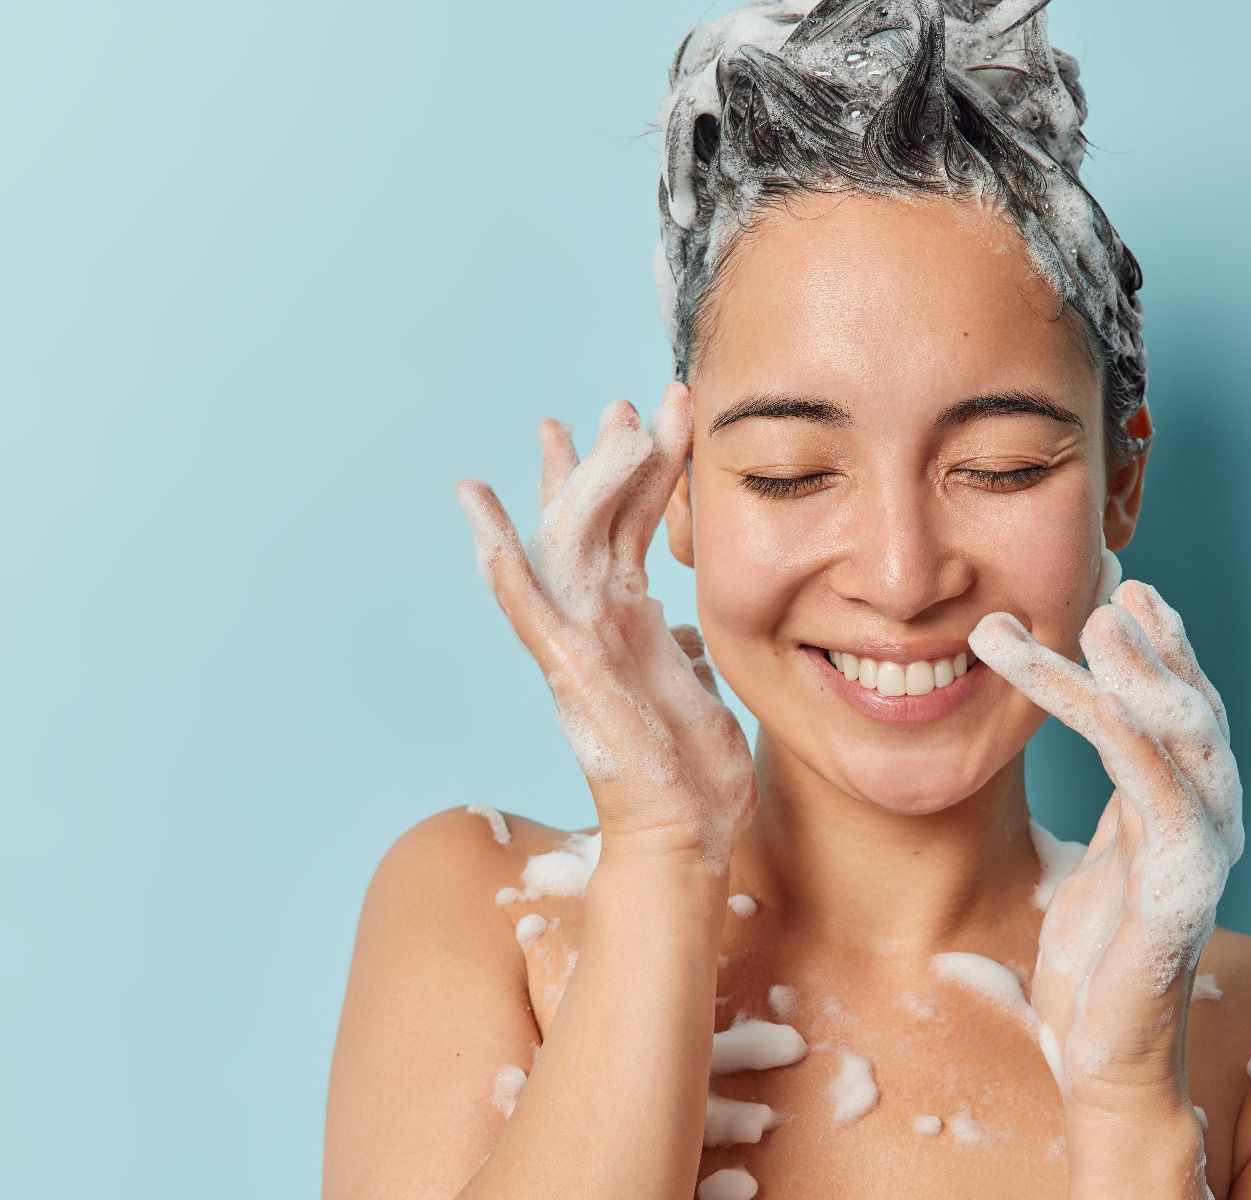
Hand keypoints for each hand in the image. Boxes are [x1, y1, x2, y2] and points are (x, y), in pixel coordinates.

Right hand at [454, 382, 754, 867]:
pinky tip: (484, 524)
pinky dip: (507, 569)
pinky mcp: (573, 675)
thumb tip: (687, 635)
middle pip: (592, 518)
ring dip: (571, 484)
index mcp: (629, 621)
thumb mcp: (701, 690)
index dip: (639, 468)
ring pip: (566, 544)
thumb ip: (685, 652)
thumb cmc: (694, 776)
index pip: (628, 525)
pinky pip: (530, 614)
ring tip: (576, 427)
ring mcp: (581, 645)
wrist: (684, 836)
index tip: (651, 413)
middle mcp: (599, 623)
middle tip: (614, 400)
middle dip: (603, 456)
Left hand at [969, 579, 1242, 1105]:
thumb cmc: (1093, 969)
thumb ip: (1109, 807)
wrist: (1105, 1060)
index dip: (1157, 647)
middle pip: (1192, 707)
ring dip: (1138, 668)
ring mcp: (1202, 849)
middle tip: (1112, 582)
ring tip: (1099, 613)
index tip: (1122, 585)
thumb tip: (1087, 746)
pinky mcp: (1179, 881)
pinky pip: (1153, 785)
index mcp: (1185, 813)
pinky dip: (1127, 726)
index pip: (1178, 710)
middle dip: (1154, 642)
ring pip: (1178, 733)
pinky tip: (1097, 684)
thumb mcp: (1094, 865)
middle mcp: (1209, 820)